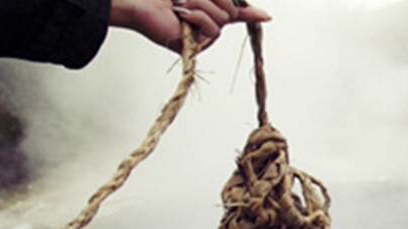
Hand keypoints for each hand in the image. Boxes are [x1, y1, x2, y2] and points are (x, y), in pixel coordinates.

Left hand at [109, 0, 270, 51]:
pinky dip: (197, 17)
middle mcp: (208, 24)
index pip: (236, 13)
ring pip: (223, 18)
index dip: (251, 14)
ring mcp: (203, 37)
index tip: (267, 17)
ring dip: (201, 4)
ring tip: (181, 4)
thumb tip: (241, 2)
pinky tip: (182, 15)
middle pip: (232, 11)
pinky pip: (212, 29)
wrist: (140, 2)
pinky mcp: (197, 45)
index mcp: (209, 9)